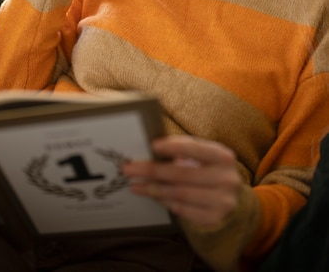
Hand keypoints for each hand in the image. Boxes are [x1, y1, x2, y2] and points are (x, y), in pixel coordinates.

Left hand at [122, 135, 241, 227]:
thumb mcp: (204, 158)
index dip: (173, 146)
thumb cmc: (211, 172)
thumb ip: (185, 151)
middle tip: (130, 168)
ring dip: (153, 188)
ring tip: (136, 185)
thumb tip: (153, 148)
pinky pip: (182, 209)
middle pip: (181, 173)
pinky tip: (152, 195)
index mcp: (222, 156)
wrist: (233, 203)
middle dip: (152, 170)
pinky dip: (164, 201)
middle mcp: (225, 178)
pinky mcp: (213, 219)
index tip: (152, 145)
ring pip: (179, 193)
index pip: (194, 148)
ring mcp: (222, 201)